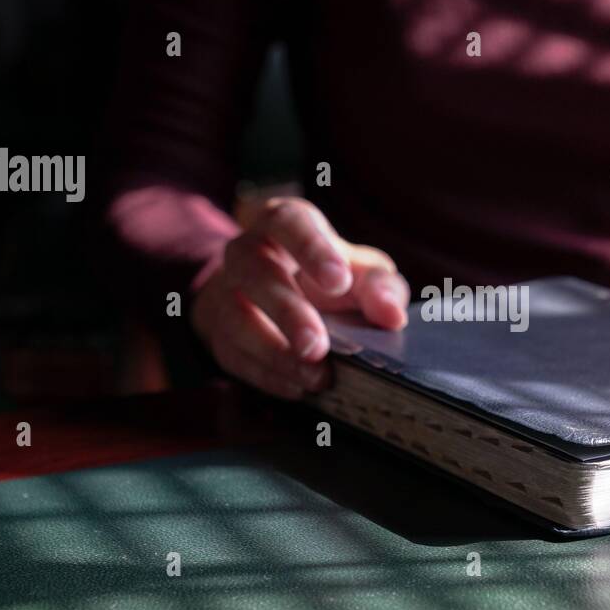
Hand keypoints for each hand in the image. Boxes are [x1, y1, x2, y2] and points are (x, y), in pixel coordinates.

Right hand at [191, 196, 408, 398]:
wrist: (279, 297)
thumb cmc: (329, 278)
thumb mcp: (362, 273)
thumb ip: (381, 287)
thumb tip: (391, 315)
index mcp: (284, 223)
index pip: (289, 222)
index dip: (311, 249)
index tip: (339, 280)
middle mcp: (247, 251)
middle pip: (255, 270)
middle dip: (287, 311)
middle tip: (317, 345)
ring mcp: (226, 291)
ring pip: (236, 316)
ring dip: (275, 351)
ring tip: (315, 376)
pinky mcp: (219, 331)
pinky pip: (232, 352)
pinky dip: (266, 374)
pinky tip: (297, 387)